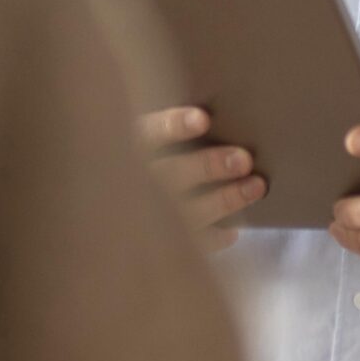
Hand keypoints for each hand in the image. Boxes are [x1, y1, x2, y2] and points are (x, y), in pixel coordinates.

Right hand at [138, 105, 265, 251]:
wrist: (102, 222)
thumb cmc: (147, 160)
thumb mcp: (145, 139)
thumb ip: (171, 130)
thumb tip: (221, 115)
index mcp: (130, 147)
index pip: (149, 133)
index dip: (174, 126)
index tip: (203, 120)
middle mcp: (135, 182)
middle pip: (172, 174)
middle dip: (208, 166)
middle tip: (244, 159)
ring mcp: (145, 217)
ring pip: (185, 211)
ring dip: (224, 200)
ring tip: (256, 186)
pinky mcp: (160, 244)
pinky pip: (187, 245)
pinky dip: (212, 238)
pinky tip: (233, 231)